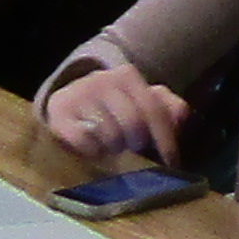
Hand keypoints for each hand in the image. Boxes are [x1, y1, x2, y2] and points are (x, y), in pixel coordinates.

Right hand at [40, 59, 192, 170]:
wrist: (67, 101)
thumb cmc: (112, 107)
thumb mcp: (141, 101)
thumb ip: (167, 108)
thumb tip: (179, 118)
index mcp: (128, 76)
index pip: (155, 110)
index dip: (166, 140)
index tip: (171, 162)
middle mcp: (103, 80)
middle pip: (134, 123)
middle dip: (138, 143)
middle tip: (134, 150)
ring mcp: (80, 95)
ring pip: (111, 134)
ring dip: (115, 147)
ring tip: (113, 147)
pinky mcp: (59, 113)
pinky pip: (84, 140)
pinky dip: (93, 150)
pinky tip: (95, 150)